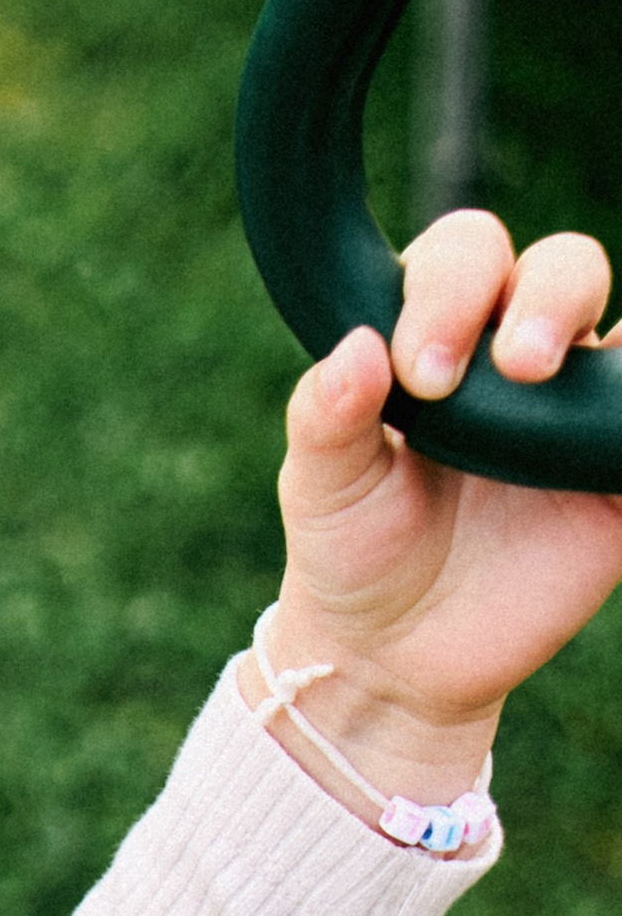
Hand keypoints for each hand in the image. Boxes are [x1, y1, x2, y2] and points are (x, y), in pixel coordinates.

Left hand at [254, 214, 621, 820]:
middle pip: (565, 268)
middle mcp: (515, 355)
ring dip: (600, 336)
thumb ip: (327, 418)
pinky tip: (608, 430)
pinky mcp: (610, 474)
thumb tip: (356, 346)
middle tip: (514, 367)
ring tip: (552, 378)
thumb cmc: (353, 552)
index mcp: (438, 334)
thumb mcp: (322, 489)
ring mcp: (573, 410)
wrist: (394, 656)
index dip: (450, 292)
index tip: (422, 374)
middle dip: (547, 297)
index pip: (464, 259)